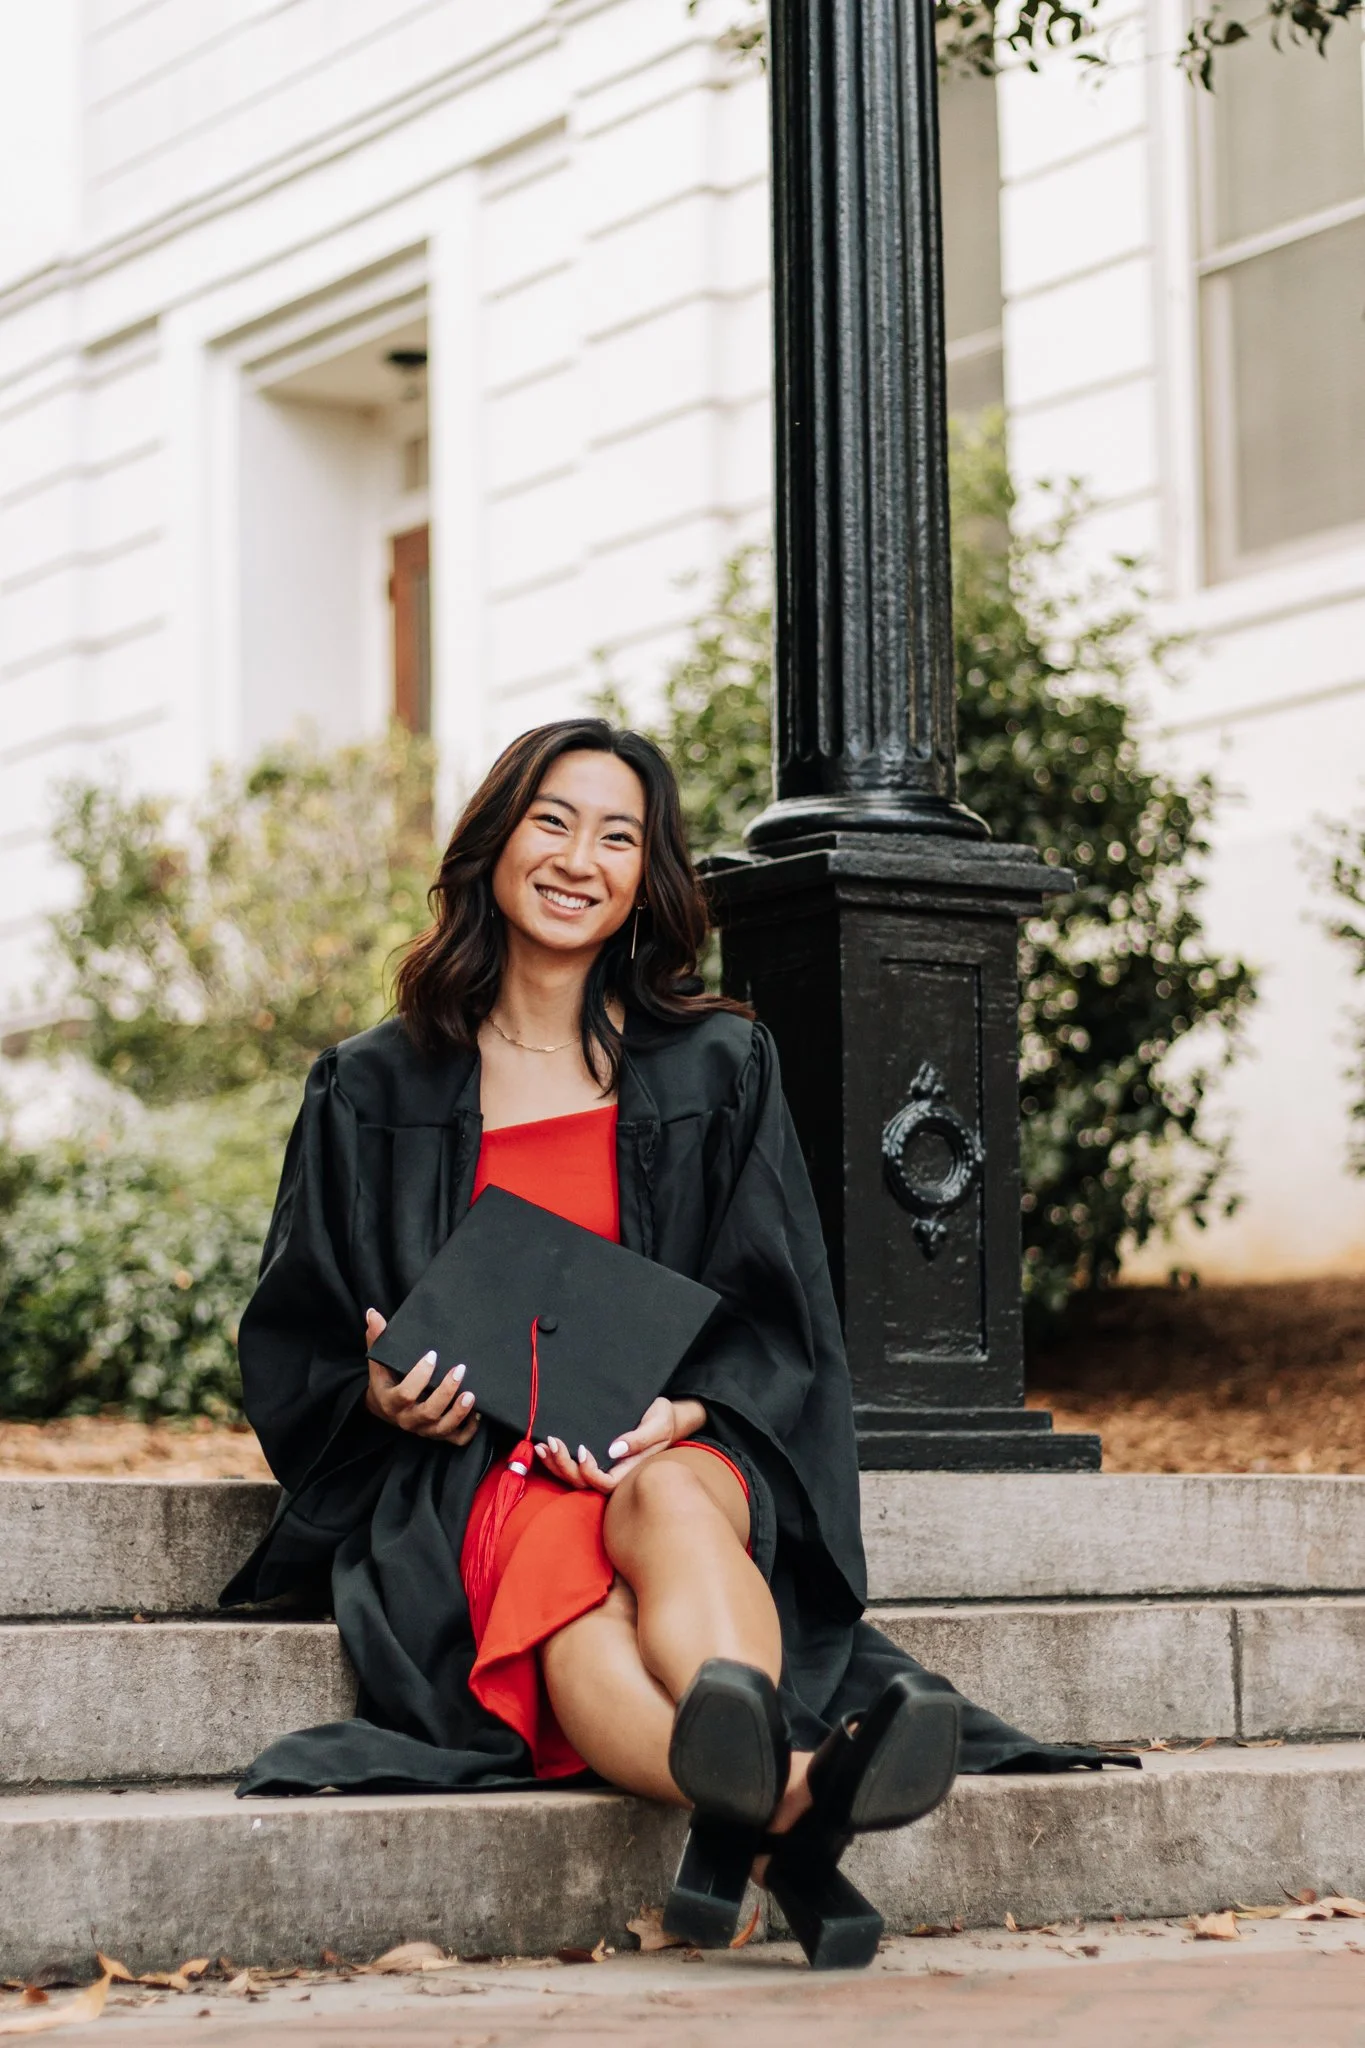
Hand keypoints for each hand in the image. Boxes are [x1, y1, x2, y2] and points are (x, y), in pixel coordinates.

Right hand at [363, 1308, 480, 1443]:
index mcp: (391, 1402)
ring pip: (443, 1428)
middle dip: (446, 1392)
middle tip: (460, 1369)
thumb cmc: (385, 1380)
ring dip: (459, 1413)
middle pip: (428, 1413)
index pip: (406, 1394)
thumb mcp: (378, 1362)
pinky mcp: (438, 1435)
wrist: (384, 1408)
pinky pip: (456, 1439)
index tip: (433, 1355)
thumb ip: (377, 1338)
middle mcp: (407, 1420)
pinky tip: (478, 1413)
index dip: (420, 1376)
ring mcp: (424, 1430)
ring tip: (472, 1394)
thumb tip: (372, 1313)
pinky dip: (469, 1429)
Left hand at [532, 1396, 706, 1493]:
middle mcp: (615, 1473)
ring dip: (555, 1465)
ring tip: (542, 1446)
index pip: (606, 1484)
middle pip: (584, 1483)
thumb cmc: (664, 1419)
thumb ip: (640, 1439)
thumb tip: (614, 1450)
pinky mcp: (596, 1459)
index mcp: (630, 1470)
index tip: (583, 1449)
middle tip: (553, 1442)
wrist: (665, 1414)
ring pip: (574, 1479)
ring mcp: (604, 1468)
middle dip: (564, 1466)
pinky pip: (573, 1468)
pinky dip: (556, 1461)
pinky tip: (545, 1449)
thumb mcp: (658, 1425)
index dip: (590, 1473)